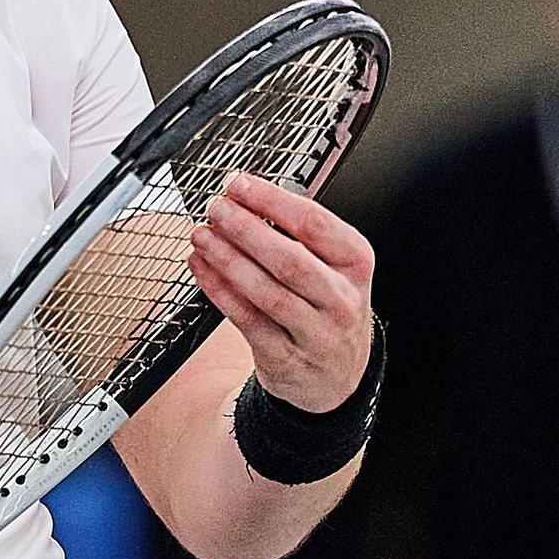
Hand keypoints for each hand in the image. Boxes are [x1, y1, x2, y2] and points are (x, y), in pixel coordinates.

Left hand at [191, 172, 375, 411]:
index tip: (239, 185)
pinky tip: (202, 267)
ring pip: (265, 291)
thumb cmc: (327, 306)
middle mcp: (341, 298)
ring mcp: (316, 332)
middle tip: (216, 209)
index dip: (271, 200)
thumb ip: (298, 234)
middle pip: (289, 259)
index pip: (314, 223)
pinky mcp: (286, 357)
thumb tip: (245, 198)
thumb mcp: (334, 266)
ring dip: (227, 259)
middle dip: (245, 229)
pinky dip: (219, 290)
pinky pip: (246, 319)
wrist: (336, 374)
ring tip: (202, 235)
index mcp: (355, 262)